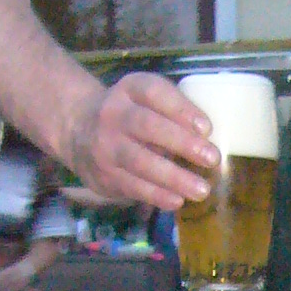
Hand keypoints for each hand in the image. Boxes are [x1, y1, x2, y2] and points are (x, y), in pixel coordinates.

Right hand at [64, 72, 217, 209]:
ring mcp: (105, 145)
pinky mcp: (104, 174)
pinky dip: (156, 195)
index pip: (153, 92)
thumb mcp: (145, 102)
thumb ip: (172, 113)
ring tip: (201, 190)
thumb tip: (209, 141)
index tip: (206, 128)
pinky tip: (177, 201)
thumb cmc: (130, 116)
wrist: (78, 131)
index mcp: (130, 90)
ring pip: (139, 160)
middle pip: (147, 125)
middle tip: (212, 158)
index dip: (180, 108)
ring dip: (173, 177)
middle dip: (182, 142)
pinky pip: (132, 186)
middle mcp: (114, 114)